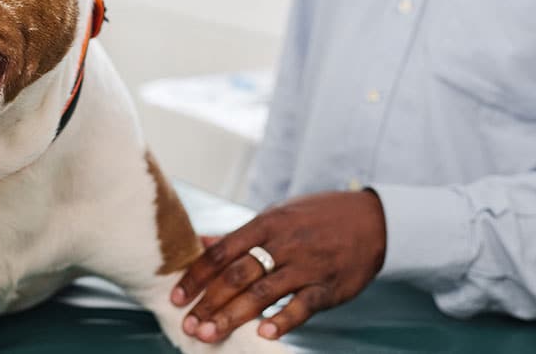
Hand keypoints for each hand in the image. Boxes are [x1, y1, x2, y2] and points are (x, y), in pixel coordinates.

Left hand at [171, 190, 385, 342]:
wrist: (372, 220)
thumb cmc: (316, 218)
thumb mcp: (276, 216)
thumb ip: (239, 235)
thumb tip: (201, 243)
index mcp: (265, 224)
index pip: (221, 252)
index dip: (196, 276)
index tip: (177, 296)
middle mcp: (282, 244)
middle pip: (237, 275)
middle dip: (209, 302)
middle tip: (188, 325)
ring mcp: (306, 266)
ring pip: (263, 293)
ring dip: (233, 316)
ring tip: (209, 334)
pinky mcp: (329, 287)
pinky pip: (303, 306)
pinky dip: (283, 321)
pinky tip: (262, 335)